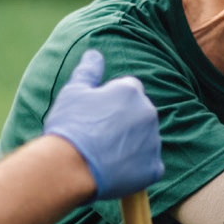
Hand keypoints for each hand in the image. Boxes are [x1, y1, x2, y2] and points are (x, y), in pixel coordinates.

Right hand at [42, 49, 163, 200]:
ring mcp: (154, 140)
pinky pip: (150, 164)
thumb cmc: (69, 127)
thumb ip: (88, 71)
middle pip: (140, 114)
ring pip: (146, 139)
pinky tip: (116, 169)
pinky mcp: (154, 167)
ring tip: (104, 155)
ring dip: (131, 144)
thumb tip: (95, 54)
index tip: (96, 116)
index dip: (111, 103)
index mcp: (131, 91)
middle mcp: (148, 112)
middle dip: (124, 122)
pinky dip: (137, 167)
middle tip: (98, 136)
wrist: (69, 166)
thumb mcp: (73, 92)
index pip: (128, 90)